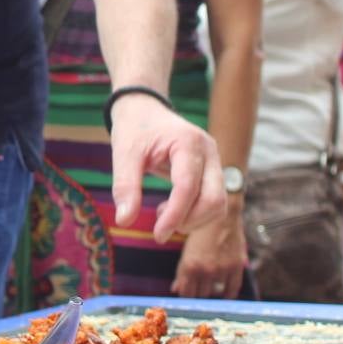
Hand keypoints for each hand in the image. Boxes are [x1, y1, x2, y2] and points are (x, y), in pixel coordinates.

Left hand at [108, 93, 224, 243]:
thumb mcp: (123, 153)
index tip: (157, 235)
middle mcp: (209, 151)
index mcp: (188, 142)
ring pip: (219, 204)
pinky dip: (197, 214)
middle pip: (214, 199)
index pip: (189, 187)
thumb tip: (125, 221)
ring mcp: (215, 160)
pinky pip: (215, 201)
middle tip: (160, 225)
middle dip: (189, 220)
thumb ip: (125, 186)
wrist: (145, 109)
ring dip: (194, 220)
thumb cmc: (134, 128)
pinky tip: (173, 209)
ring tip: (164, 213)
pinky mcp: (213, 170)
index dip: (175, 215)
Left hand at [170, 208, 247, 297]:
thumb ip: (181, 271)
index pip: (186, 293)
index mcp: (190, 265)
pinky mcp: (236, 266)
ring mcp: (222, 269)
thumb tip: (175, 289)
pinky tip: (225, 296)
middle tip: (197, 292)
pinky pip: (233, 289)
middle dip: (197, 295)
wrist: (223, 214)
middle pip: (199, 295)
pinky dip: (228, 295)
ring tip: (209, 290)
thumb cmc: (201, 229)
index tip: (186, 295)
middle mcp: (206, 270)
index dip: (185, 296)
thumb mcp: (187, 249)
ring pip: (214, 293)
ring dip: (211, 293)